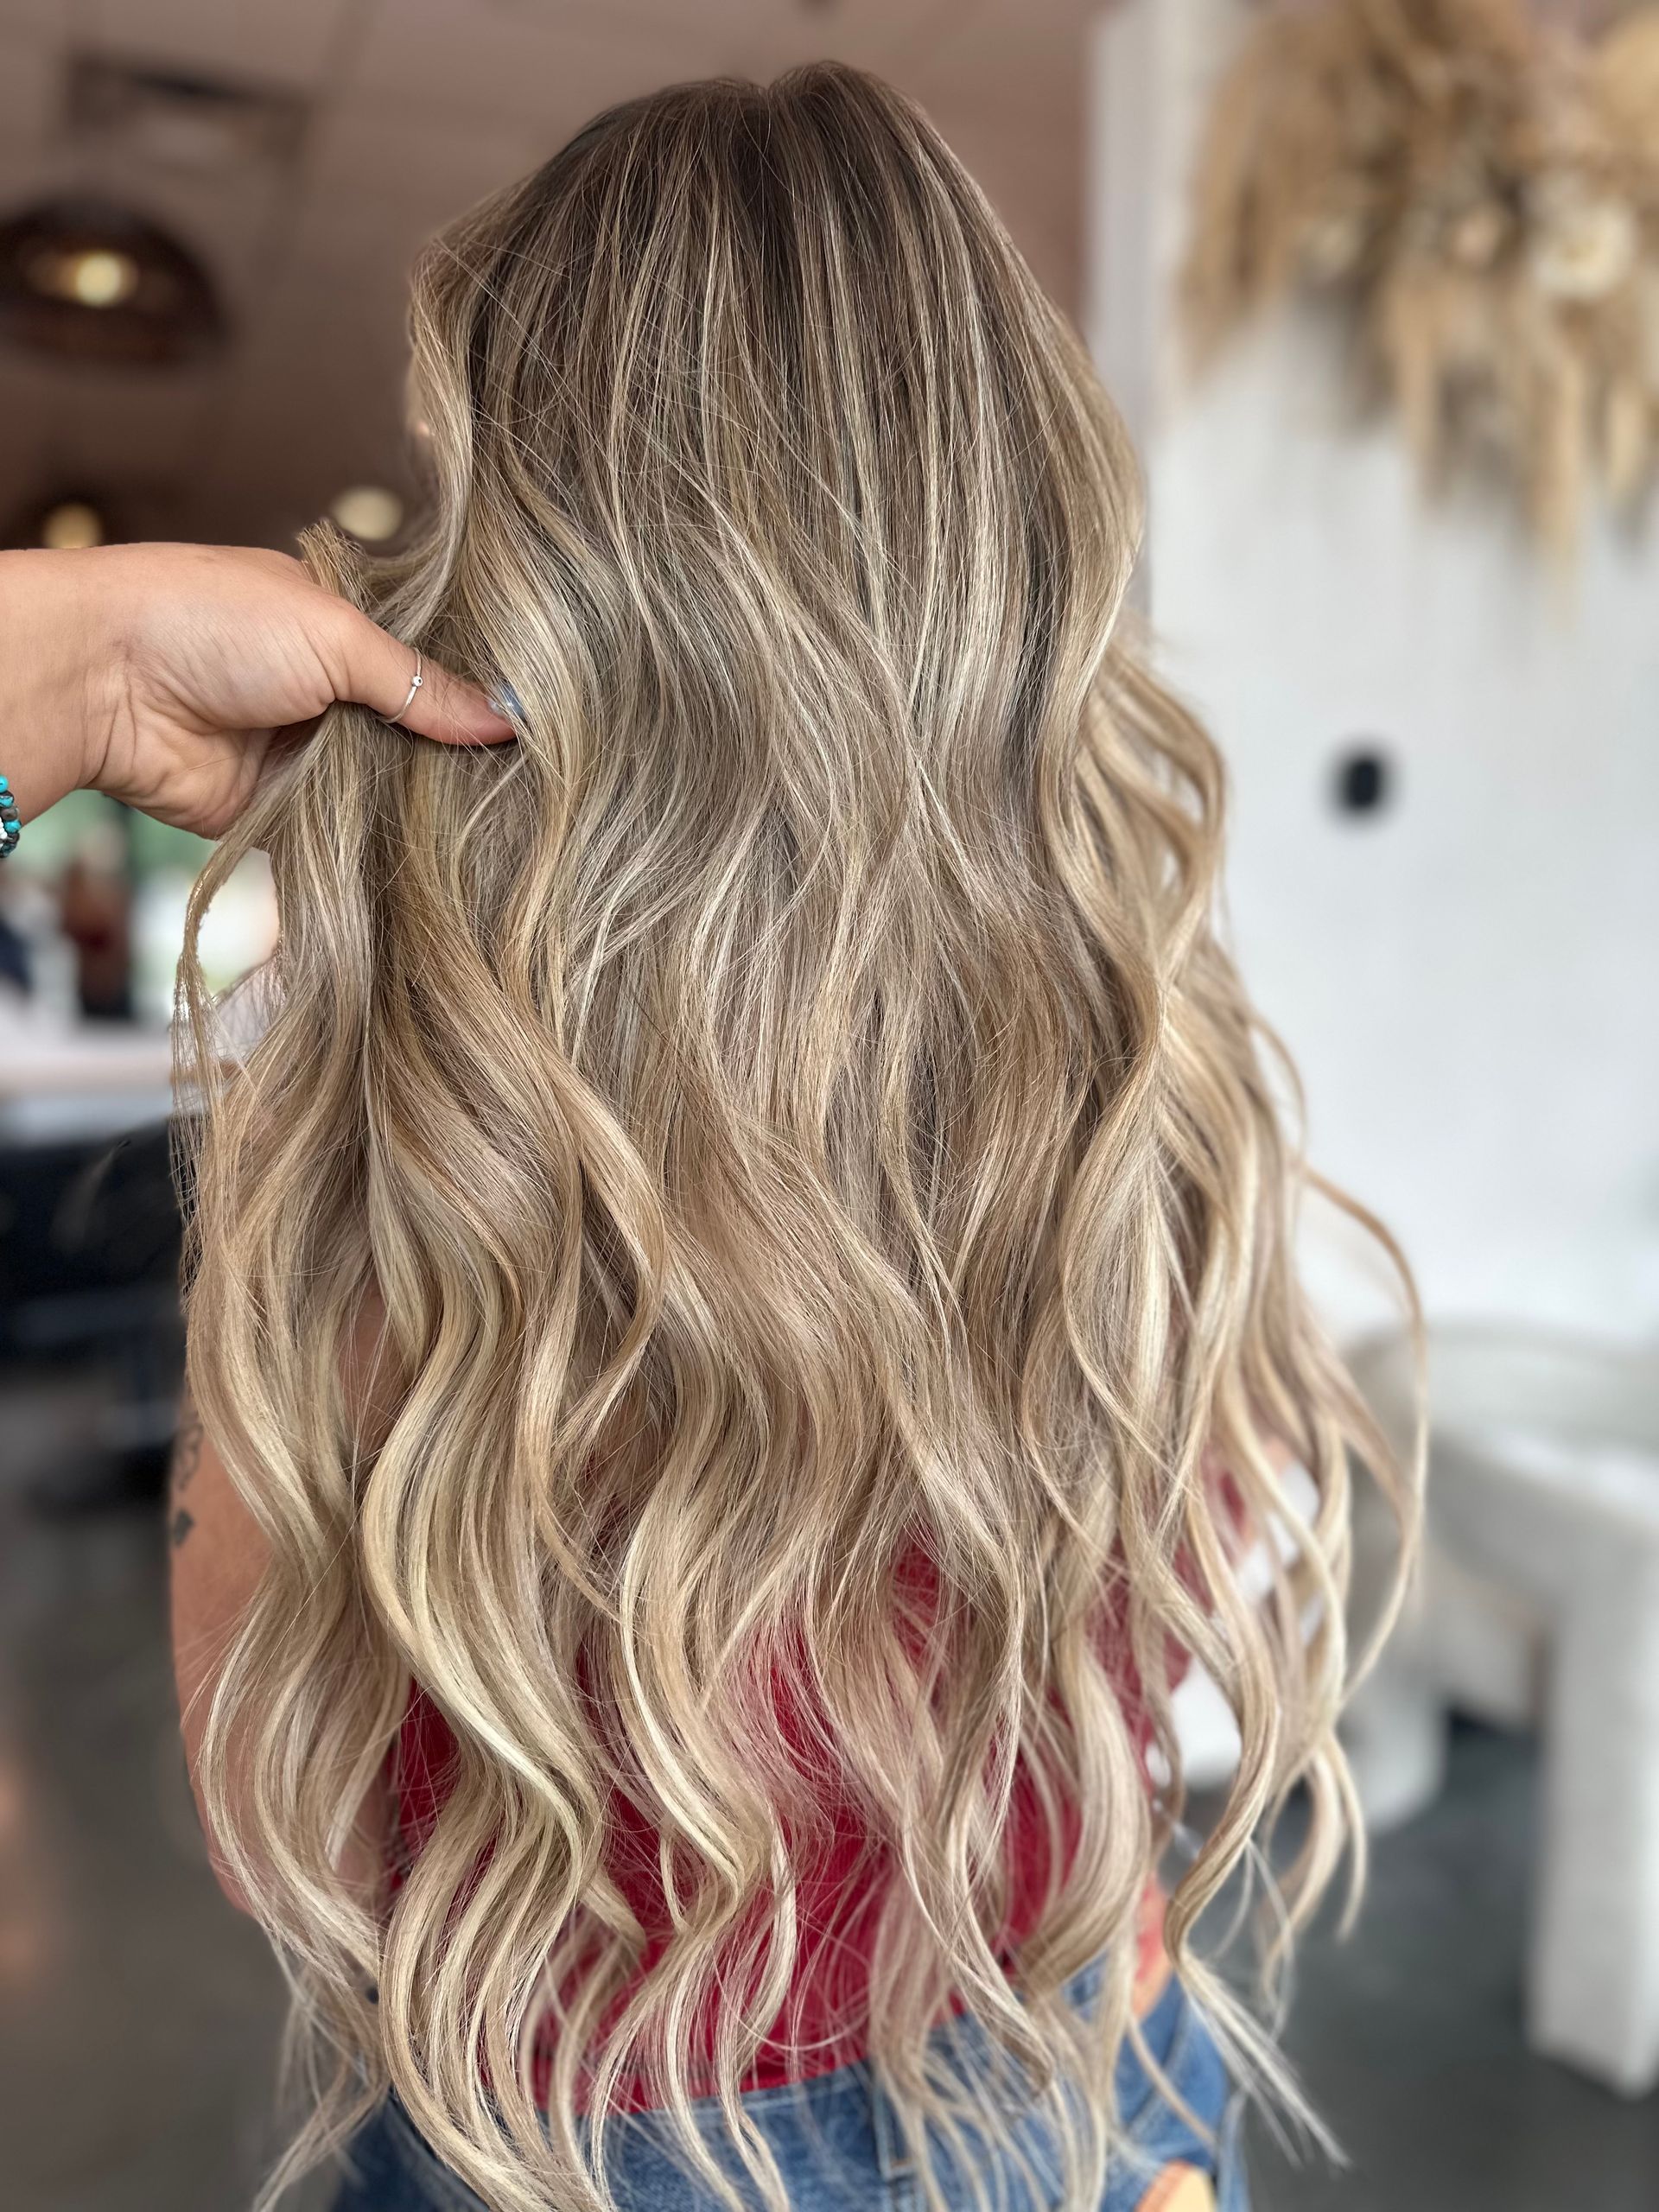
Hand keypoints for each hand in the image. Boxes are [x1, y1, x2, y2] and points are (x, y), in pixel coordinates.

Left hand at [0, 542, 512, 840]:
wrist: (105, 683)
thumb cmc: (209, 622)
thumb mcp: (334, 634)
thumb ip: (419, 682)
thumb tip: (505, 722)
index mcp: (342, 626)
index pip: (429, 666)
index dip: (477, 694)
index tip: (540, 729)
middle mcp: (330, 691)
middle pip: (416, 735)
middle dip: (458, 761)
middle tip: (533, 792)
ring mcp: (308, 755)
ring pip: (389, 791)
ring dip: (424, 810)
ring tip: (502, 833)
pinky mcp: (284, 814)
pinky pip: (346, 839)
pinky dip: (380, 850)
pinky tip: (441, 863)